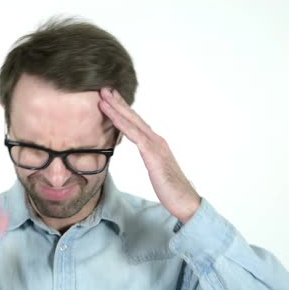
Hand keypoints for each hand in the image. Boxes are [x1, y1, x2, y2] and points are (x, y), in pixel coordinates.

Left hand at [99, 88, 200, 222]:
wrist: (185, 201)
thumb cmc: (170, 188)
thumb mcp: (156, 169)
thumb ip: (150, 157)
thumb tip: (144, 152)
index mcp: (155, 143)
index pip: (136, 122)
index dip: (123, 109)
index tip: (110, 98)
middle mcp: (156, 139)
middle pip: (133, 116)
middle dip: (118, 102)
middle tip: (104, 88)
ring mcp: (155, 145)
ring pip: (132, 122)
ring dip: (116, 108)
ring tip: (103, 96)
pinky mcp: (153, 154)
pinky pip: (134, 135)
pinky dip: (121, 123)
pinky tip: (111, 115)